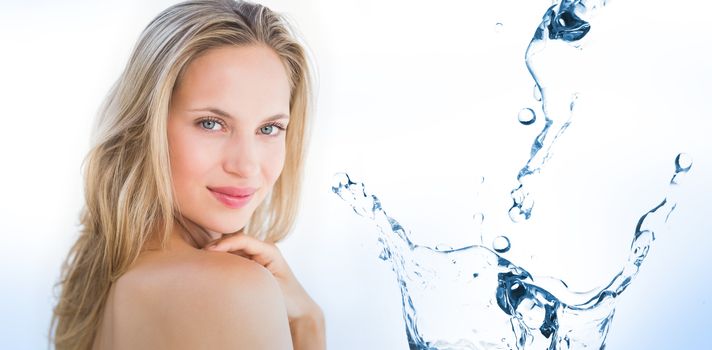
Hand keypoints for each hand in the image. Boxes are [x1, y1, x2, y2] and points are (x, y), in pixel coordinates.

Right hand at [202, 233, 321, 324]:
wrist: (299, 310)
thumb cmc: (289, 299)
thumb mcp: (271, 287)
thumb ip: (252, 276)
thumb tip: (229, 270)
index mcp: (269, 250)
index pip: (243, 240)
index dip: (224, 243)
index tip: (208, 250)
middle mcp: (262, 250)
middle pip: (235, 242)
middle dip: (217, 247)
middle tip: (198, 255)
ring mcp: (257, 257)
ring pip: (233, 250)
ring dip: (219, 254)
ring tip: (201, 261)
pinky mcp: (252, 265)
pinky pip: (235, 259)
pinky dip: (223, 262)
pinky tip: (211, 268)